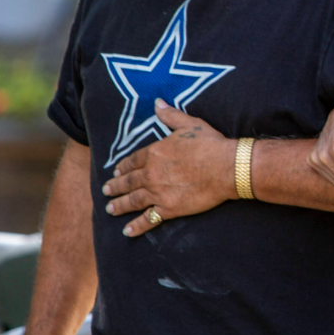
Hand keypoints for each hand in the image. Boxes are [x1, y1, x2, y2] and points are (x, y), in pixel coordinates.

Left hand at [102, 100, 235, 236]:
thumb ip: (170, 115)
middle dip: (115, 187)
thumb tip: (157, 102)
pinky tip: (127, 231)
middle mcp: (151, 174)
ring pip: (132, 201)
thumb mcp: (190, 124)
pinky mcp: (169, 208)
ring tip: (110, 209)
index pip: (132, 161)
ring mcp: (158, 192)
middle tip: (106, 190)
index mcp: (154, 153)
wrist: (227, 167)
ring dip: (119, 205)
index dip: (123, 167)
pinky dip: (136, 226)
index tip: (116, 171)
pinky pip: (148, 219)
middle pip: (128, 182)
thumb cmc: (211, 144)